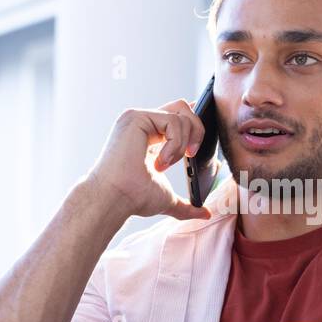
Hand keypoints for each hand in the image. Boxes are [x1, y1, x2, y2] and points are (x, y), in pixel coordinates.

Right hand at [84, 99, 212, 221]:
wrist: (115, 199)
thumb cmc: (133, 198)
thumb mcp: (167, 198)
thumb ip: (186, 204)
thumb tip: (206, 214)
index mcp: (149, 136)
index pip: (176, 116)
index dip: (194, 120)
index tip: (198, 141)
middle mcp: (143, 123)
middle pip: (183, 107)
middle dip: (197, 130)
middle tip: (190, 155)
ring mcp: (138, 118)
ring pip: (181, 114)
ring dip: (182, 144)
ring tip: (165, 164)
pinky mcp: (136, 117)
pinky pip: (173, 121)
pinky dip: (174, 144)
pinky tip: (160, 162)